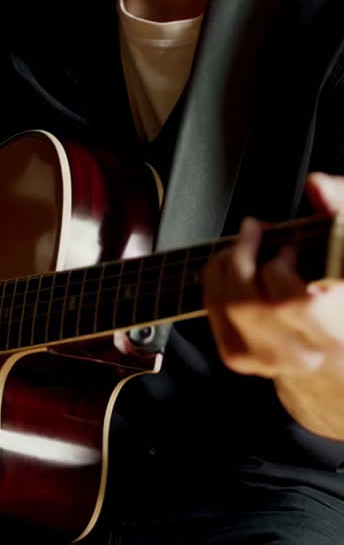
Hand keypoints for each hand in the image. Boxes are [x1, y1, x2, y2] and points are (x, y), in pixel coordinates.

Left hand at [203, 172, 343, 378]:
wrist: (333, 348)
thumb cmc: (339, 290)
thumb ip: (340, 210)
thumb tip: (318, 184)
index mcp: (336, 330)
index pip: (298, 305)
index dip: (281, 269)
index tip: (287, 248)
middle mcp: (305, 354)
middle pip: (252, 304)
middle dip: (246, 257)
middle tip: (257, 235)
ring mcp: (269, 360)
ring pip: (229, 306)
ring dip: (228, 263)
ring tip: (245, 246)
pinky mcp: (241, 357)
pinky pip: (214, 311)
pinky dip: (217, 278)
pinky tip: (235, 266)